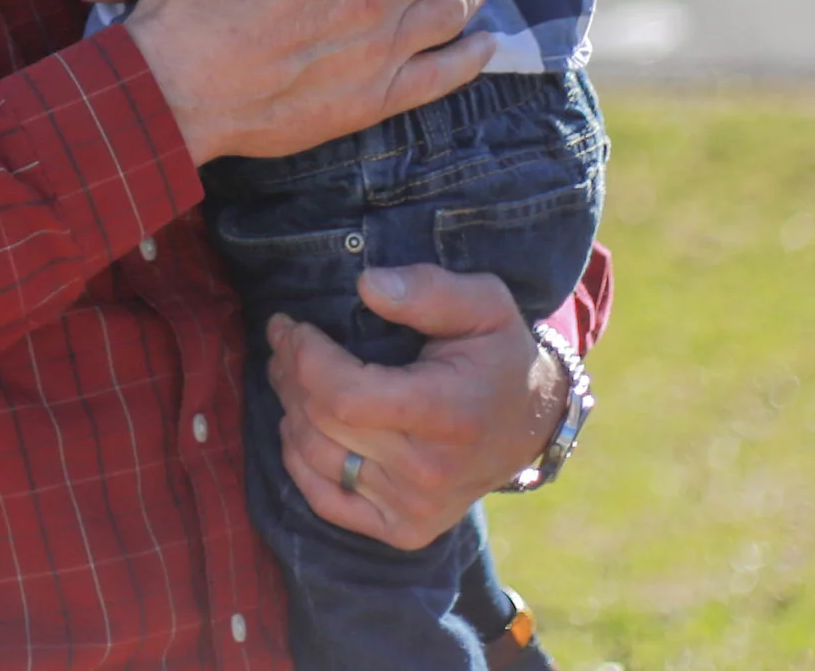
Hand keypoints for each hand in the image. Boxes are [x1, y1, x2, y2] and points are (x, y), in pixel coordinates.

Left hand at [266, 265, 564, 549]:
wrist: (531, 424)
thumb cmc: (500, 354)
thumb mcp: (484, 303)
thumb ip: (428, 290)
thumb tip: (366, 285)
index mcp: (448, 415)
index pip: (346, 396)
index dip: (305, 359)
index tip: (291, 326)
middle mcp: (430, 473)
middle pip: (324, 423)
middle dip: (291, 373)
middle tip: (284, 339)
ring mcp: (415, 509)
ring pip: (315, 458)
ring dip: (290, 409)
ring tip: (289, 372)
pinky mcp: (403, 529)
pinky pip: (324, 498)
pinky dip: (298, 458)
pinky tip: (299, 422)